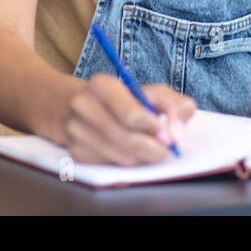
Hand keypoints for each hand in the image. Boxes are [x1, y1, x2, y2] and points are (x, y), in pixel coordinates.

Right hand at [60, 75, 195, 166]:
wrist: (83, 104)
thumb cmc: (126, 99)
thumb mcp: (153, 93)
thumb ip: (174, 106)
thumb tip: (176, 134)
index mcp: (102, 85)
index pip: (132, 115)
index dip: (155, 129)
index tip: (169, 137)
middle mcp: (83, 105)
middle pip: (126, 139)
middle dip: (153, 149)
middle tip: (166, 152)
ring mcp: (75, 130)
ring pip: (119, 157)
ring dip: (142, 158)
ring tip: (151, 151)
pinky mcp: (74, 151)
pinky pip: (109, 166)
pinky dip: (126, 164)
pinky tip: (131, 154)